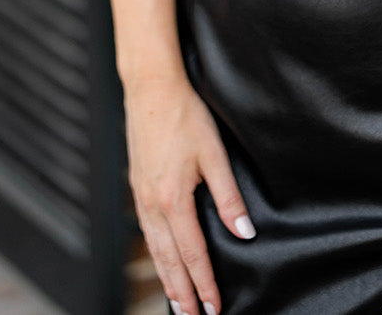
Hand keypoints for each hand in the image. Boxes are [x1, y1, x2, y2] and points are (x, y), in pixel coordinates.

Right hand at [124, 73, 254, 314]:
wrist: (150, 87)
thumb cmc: (185, 115)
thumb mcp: (214, 154)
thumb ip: (229, 197)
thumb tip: (244, 233)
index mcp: (173, 200)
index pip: (193, 253)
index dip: (205, 283)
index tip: (214, 307)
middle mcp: (152, 204)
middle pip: (168, 260)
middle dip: (182, 292)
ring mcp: (141, 196)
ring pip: (154, 248)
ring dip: (166, 277)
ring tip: (176, 301)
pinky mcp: (137, 185)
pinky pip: (146, 230)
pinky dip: (155, 253)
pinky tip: (161, 257)